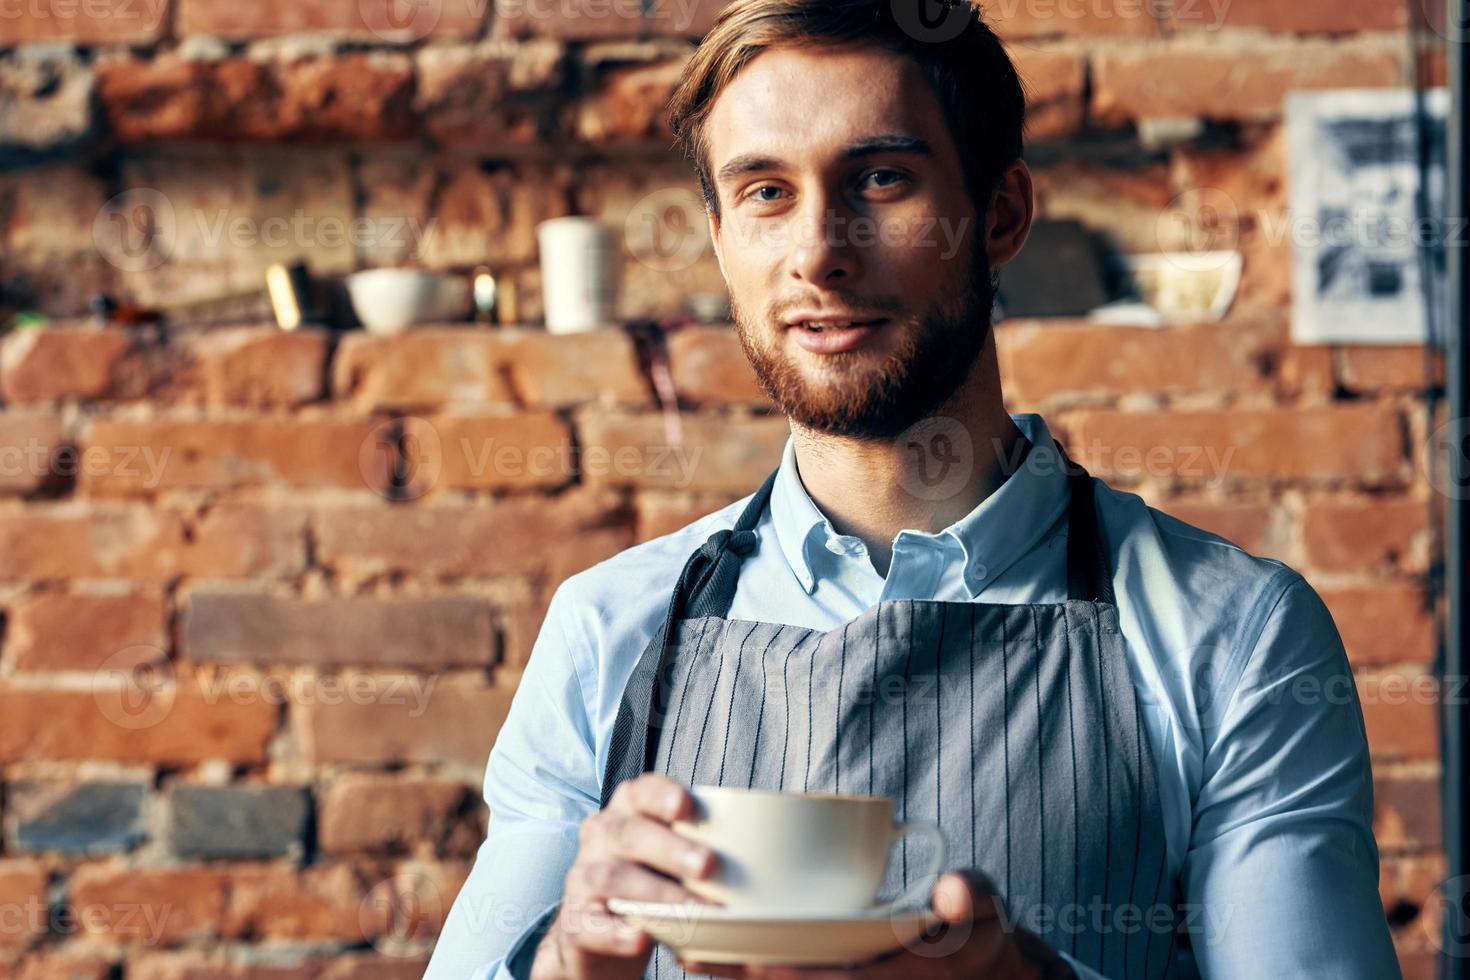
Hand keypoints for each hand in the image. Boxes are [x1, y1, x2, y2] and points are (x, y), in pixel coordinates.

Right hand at [532, 773, 716, 979]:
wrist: (597, 930)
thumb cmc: (648, 879)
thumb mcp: (668, 855)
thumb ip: (698, 844)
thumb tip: (766, 852)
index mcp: (628, 810)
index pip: (641, 791)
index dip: (663, 795)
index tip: (688, 807)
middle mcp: (601, 835)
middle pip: (631, 834)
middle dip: (671, 848)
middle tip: (708, 866)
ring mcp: (583, 877)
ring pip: (614, 878)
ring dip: (656, 893)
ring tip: (692, 910)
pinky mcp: (575, 920)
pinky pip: (593, 924)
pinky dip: (618, 932)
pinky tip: (642, 938)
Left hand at [680, 870, 1074, 979]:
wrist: (977, 958)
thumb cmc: (978, 930)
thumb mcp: (985, 912)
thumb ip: (972, 898)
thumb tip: (953, 889)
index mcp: (887, 975)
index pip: (831, 978)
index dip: (788, 973)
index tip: (746, 961)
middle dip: (740, 974)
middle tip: (688, 955)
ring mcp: (842, 977)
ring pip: (778, 976)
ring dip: (733, 971)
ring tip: (680, 951)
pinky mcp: (831, 968)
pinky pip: (783, 967)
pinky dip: (748, 963)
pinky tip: (710, 948)